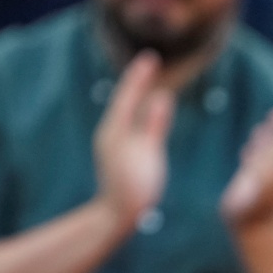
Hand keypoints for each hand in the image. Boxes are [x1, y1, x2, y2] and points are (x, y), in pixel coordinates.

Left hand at [90, 49, 170, 229]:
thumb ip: (155, 124)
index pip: (128, 95)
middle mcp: (110, 131)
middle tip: (149, 61)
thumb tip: (162, 96)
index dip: (139, 76)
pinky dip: (135, 110)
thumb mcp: (149, 154)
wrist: (115, 215)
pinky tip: (143, 112)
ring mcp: (111, 141)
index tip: (150, 57)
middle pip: (124, 99)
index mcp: (115, 129)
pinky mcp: (115, 151)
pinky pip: (126, 122)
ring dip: (136, 93)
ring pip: (124, 110)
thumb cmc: (135, 187)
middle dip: (137, 80)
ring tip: (145, 79)